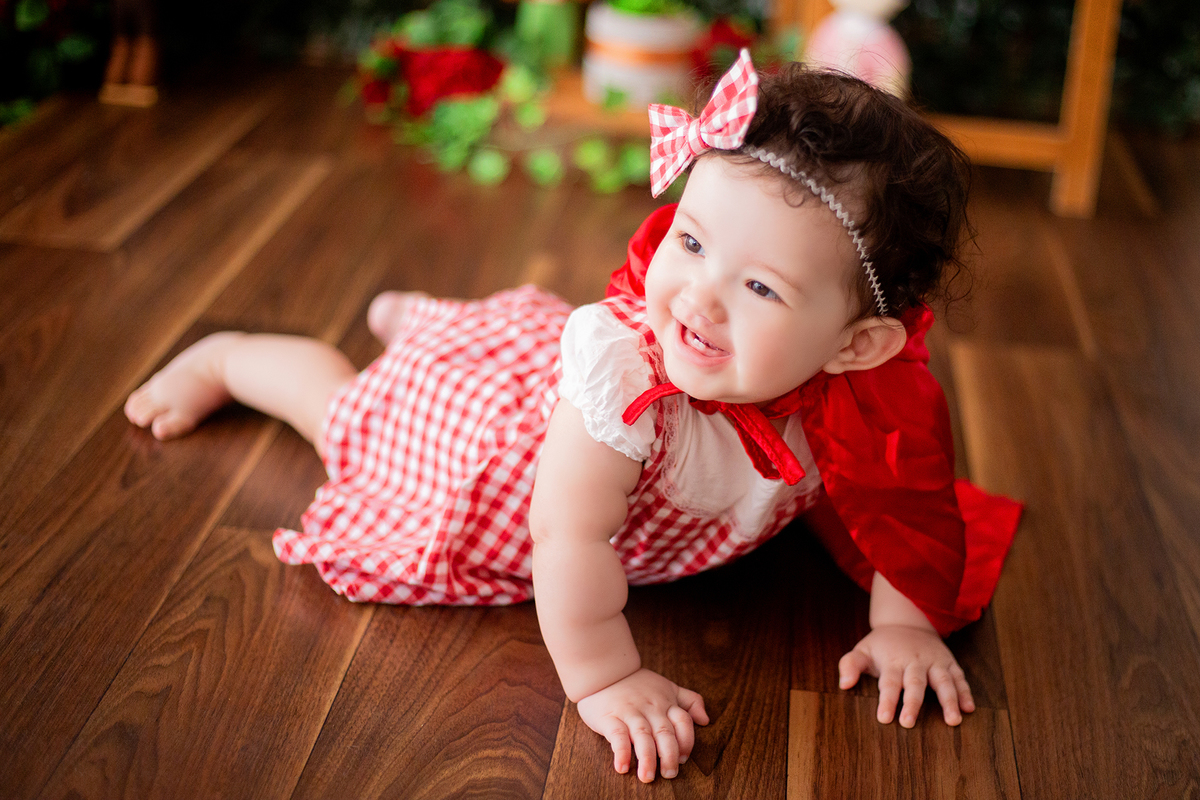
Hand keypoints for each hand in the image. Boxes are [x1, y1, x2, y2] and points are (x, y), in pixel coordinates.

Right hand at [576, 668, 708, 781]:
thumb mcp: (667, 686)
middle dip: (669, 755)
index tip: (683, 759)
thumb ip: (690, 701)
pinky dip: (621, 752)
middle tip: (669, 773)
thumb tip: (706, 720)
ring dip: (647, 758)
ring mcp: (630, 712)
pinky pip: (617, 735)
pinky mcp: (610, 717)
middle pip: (665, 732)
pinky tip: (622, 767)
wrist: (604, 670)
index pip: (682, 721)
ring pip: (642, 736)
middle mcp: (650, 708)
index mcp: (665, 702)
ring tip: (647, 776)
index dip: (686, 741)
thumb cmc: (637, 683)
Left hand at [838, 625, 974, 727]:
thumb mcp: (862, 650)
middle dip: (913, 704)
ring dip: (949, 700)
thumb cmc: (882, 645)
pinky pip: (959, 677)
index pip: (889, 683)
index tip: (884, 718)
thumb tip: (844, 684)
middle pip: (915, 684)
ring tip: (953, 720)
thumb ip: (851, 665)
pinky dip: (965, 692)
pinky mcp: (949, 662)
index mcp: (893, 661)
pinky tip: (969, 708)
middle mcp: (915, 661)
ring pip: (943, 681)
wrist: (906, 622)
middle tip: (909, 723)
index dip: (887, 701)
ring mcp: (934, 661)